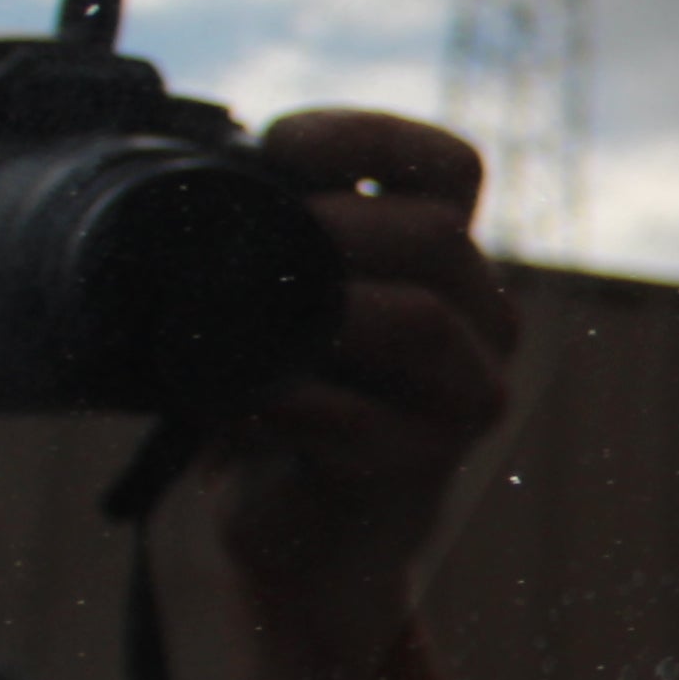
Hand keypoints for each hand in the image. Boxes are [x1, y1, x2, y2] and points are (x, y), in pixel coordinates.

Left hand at [204, 113, 515, 648]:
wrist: (303, 542)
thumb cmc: (283, 409)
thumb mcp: (284, 306)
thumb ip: (280, 244)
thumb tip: (199, 173)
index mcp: (448, 264)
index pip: (449, 165)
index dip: (369, 136)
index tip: (277, 146)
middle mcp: (479, 321)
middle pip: (438, 233)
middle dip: (335, 225)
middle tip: (249, 241)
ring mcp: (464, 396)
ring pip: (419, 320)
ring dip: (318, 310)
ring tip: (238, 318)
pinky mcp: (421, 465)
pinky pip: (356, 416)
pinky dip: (280, 399)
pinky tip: (234, 397)